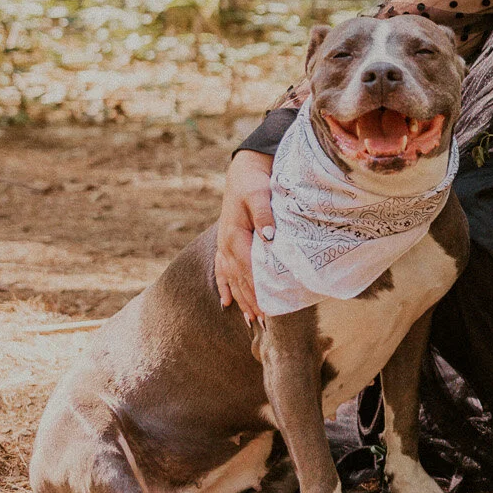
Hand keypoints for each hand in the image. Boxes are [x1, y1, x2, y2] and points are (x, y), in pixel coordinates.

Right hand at [218, 151, 274, 322]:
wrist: (243, 171)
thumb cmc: (254, 183)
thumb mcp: (259, 195)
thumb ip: (264, 216)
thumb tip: (269, 237)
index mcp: (234, 235)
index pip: (246, 268)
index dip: (256, 288)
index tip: (267, 305)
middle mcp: (226, 244)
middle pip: (238, 278)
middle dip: (250, 299)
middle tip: (263, 320)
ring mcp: (223, 245)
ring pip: (231, 277)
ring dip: (240, 298)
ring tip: (251, 318)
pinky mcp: (226, 243)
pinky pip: (222, 270)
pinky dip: (226, 286)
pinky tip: (227, 301)